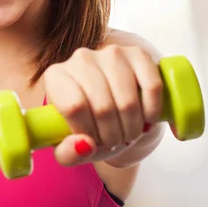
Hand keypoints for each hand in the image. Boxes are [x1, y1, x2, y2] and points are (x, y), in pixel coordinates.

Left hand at [42, 45, 163, 165]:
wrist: (115, 103)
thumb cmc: (88, 124)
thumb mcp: (72, 145)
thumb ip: (67, 154)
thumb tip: (84, 145)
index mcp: (56, 77)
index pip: (73, 107)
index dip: (88, 133)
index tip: (94, 143)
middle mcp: (80, 59)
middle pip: (102, 107)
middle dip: (112, 136)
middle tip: (114, 142)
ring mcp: (110, 53)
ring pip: (127, 101)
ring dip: (132, 128)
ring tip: (128, 134)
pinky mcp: (138, 53)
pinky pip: (151, 86)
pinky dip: (152, 111)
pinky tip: (146, 120)